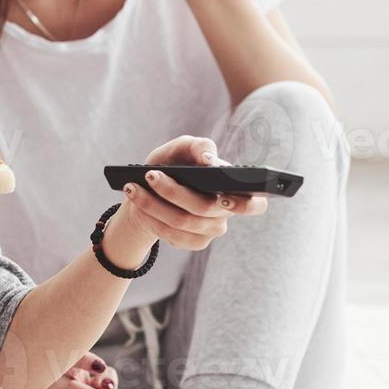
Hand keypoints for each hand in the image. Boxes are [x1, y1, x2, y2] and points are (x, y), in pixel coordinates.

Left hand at [115, 136, 268, 251]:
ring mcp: (212, 230)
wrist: (150, 190)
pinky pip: (172, 235)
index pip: (256, 203)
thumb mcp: (181, 149)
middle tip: (150, 174)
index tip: (222, 196)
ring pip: (183, 221)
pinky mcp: (195, 242)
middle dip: (173, 190)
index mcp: (233, 186)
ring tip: (133, 187)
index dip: (245, 204)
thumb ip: (197, 145)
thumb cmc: (173, 165)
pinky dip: (151, 217)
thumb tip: (208, 160)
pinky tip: (137, 203)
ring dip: (153, 203)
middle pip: (204, 207)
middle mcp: (227, 211)